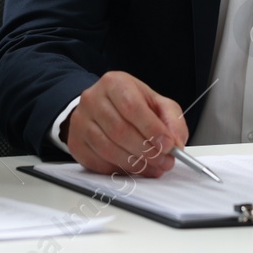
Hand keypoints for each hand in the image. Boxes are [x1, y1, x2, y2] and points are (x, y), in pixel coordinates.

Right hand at [65, 71, 187, 177]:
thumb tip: (177, 142)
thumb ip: (171, 119)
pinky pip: (97, 162)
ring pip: (108, 149)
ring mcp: (80, 121)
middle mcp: (93, 99)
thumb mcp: (154, 102)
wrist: (101, 106)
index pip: (132, 107)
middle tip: (164, 161)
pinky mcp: (76, 142)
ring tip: (152, 167)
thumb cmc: (129, 103)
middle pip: (120, 130)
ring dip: (135, 163)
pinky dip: (119, 169)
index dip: (152, 129)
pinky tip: (133, 168)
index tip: (168, 145)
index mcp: (114, 83)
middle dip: (146, 151)